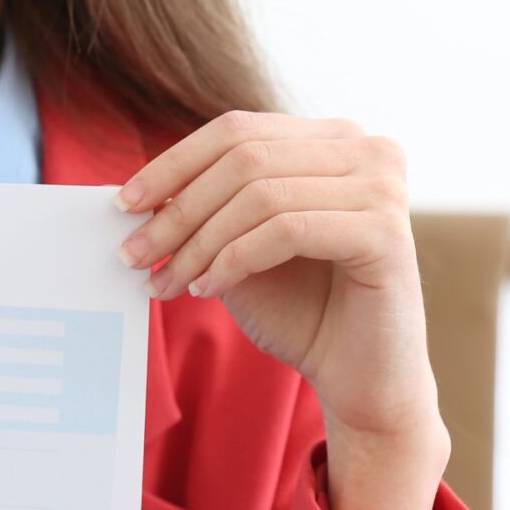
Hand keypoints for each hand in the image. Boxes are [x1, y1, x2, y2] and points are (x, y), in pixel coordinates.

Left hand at [114, 111, 447, 509]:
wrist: (361, 380)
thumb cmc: (304, 313)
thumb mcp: (240, 249)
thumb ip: (206, 211)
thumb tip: (140, 192)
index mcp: (334, 139)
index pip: (237, 129)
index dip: (173, 163)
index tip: (124, 204)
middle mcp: (367, 149)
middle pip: (244, 157)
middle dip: (178, 209)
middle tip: (134, 254)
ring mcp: (382, 187)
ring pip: (260, 193)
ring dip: (200, 242)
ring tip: (167, 283)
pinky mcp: (385, 231)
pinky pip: (286, 230)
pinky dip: (235, 259)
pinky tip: (208, 289)